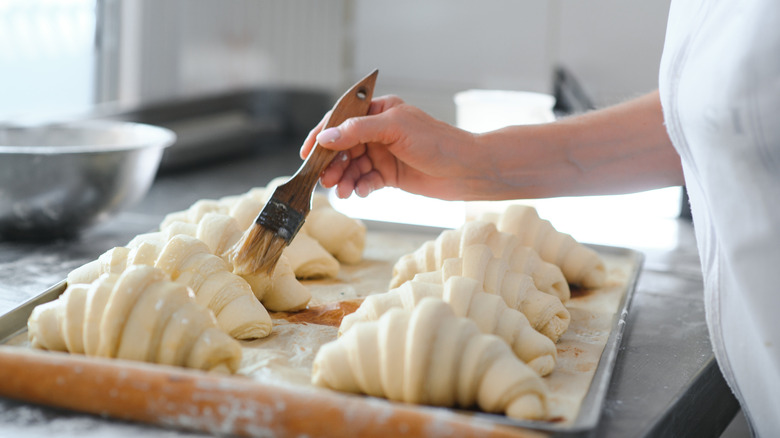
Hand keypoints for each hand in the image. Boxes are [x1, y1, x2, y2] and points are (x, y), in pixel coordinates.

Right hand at [300, 95, 480, 199]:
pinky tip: (360, 193)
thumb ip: (358, 131)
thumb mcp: (395, 129)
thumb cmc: (437, 142)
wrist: (466, 170)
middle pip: (344, 146)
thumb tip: (325, 137)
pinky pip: (366, 180)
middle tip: (324, 179)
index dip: (322, 134)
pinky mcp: (390, 175)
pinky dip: (360, 187)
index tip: (307, 152)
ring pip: (353, 166)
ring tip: (342, 191)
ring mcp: (384, 154)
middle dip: (332, 163)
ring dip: (344, 178)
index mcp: (380, 111)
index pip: (342, 119)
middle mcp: (379, 131)